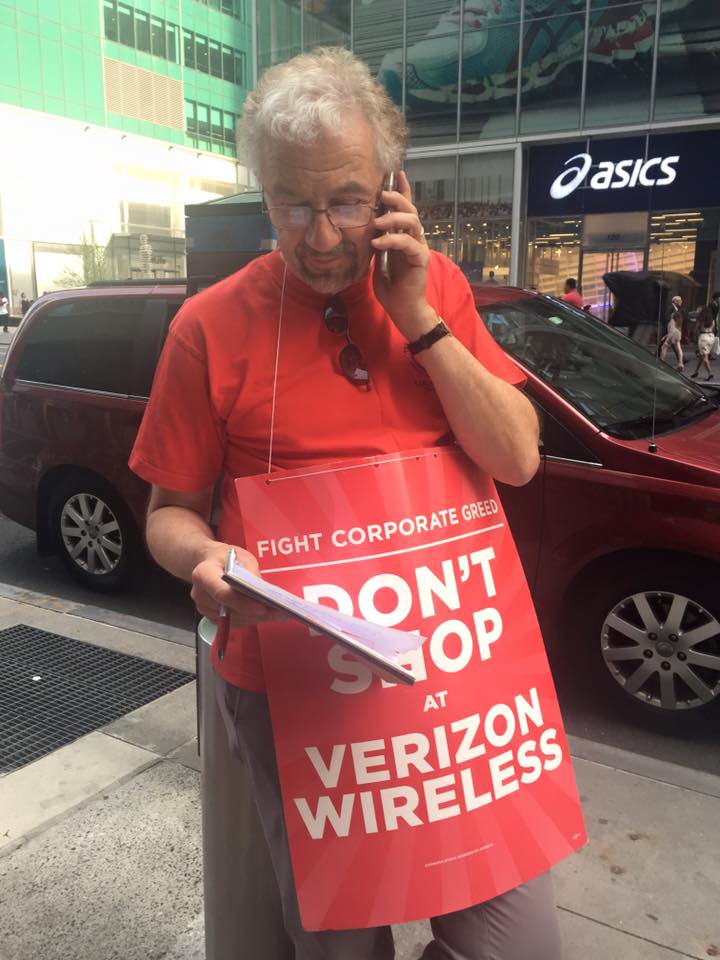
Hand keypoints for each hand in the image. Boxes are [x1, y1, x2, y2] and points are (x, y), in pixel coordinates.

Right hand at [191, 543, 274, 626]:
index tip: (262, 607)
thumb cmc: (224, 558)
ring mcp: (205, 608)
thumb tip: (260, 590)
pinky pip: (234, 622)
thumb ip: (249, 571)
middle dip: (255, 612)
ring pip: (234, 619)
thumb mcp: (240, 556)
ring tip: (277, 613)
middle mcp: (200, 594)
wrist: (209, 563)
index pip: (222, 593)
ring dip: (256, 618)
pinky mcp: (212, 617)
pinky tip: (267, 615)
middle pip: (229, 610)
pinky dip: (251, 619)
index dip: (243, 602)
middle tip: (279, 611)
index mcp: (203, 574)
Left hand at [371, 170, 437, 340]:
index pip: (405, 206)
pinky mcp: (420, 259)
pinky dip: (391, 240)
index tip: (395, 170)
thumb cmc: (390, 285)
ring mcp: (419, 247)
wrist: (402, 308)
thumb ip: (374, 239)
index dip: (402, 187)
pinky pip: (408, 243)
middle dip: (396, 197)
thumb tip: (360, 224)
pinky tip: (377, 243)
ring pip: (412, 221)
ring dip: (393, 217)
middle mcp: (414, 237)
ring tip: (376, 221)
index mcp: (404, 234)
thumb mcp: (377, 257)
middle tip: (380, 193)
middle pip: (410, 209)